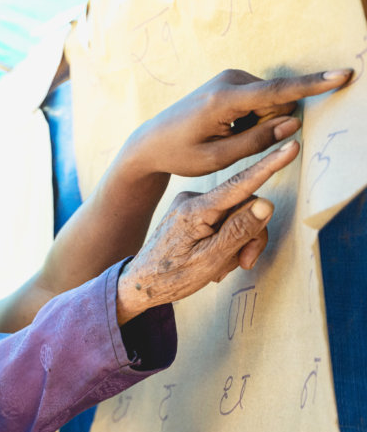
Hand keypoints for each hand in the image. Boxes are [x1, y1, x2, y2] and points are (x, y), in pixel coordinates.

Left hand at [116, 139, 298, 323]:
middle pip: (243, 206)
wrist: (139, 284)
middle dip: (250, 236)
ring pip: (235, 216)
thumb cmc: (170, 277)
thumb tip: (265, 202)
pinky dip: (224, 241)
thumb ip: (238, 231)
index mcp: (196, 210)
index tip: (291, 146)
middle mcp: (193, 200)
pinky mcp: (190, 213)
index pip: (240, 184)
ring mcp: (191, 205)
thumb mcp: (209, 261)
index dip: (269, 166)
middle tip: (244, 263)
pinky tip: (213, 261)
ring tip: (221, 268)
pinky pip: (221, 220)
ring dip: (237, 243)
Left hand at [124, 68, 351, 177]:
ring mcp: (230, 77)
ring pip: (269, 103)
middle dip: (267, 126)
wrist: (151, 140)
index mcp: (223, 101)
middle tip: (230, 142)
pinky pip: (259, 101)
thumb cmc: (180, 154)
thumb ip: (257, 141)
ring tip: (221, 136)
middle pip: (276, 103)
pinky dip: (249, 118)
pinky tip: (221, 128)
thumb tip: (294, 122)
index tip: (341, 75)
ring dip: (256, 124)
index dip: (312, 85)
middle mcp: (229, 81)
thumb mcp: (217, 158)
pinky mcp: (232, 80)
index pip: (276, 92)